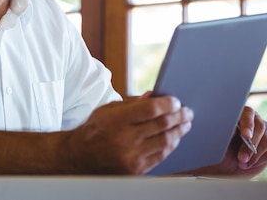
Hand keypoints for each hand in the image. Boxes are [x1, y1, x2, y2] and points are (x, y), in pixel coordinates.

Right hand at [65, 93, 193, 174]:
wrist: (78, 157)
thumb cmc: (94, 129)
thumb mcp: (108, 110)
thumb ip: (132, 103)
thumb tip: (154, 95)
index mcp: (117, 120)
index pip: (151, 109)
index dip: (168, 104)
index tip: (176, 101)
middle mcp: (125, 139)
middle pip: (162, 125)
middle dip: (179, 117)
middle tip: (187, 112)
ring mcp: (131, 156)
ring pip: (165, 141)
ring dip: (179, 131)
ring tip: (185, 124)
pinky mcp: (135, 170)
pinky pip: (160, 156)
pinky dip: (170, 145)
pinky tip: (174, 138)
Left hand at [192, 106, 266, 177]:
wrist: (227, 162)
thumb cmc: (221, 147)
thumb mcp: (220, 139)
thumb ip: (227, 132)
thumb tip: (233, 130)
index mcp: (241, 114)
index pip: (248, 114)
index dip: (248, 125)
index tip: (246, 136)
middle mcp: (255, 120)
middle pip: (260, 128)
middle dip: (250, 145)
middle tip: (241, 158)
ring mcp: (266, 131)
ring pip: (266, 141)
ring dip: (255, 155)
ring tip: (242, 163)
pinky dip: (259, 160)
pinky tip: (248, 164)